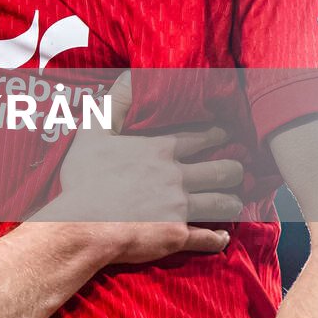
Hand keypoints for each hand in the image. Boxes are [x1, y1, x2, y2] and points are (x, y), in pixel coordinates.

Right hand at [30, 74, 242, 265]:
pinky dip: (218, 239)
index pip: (198, 138)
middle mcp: (176, 178)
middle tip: (236, 169)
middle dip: (233, 169)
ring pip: (222, 203)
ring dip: (231, 202)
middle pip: (220, 170)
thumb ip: (111, 104)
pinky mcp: (177, 236)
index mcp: (159, 151)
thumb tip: (127, 79)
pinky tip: (222, 237)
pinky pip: (207, 238)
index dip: (216, 135)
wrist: (81, 225)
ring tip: (234, 201)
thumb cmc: (84, 179)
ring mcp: (179, 208)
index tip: (225, 134)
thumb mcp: (91, 132)